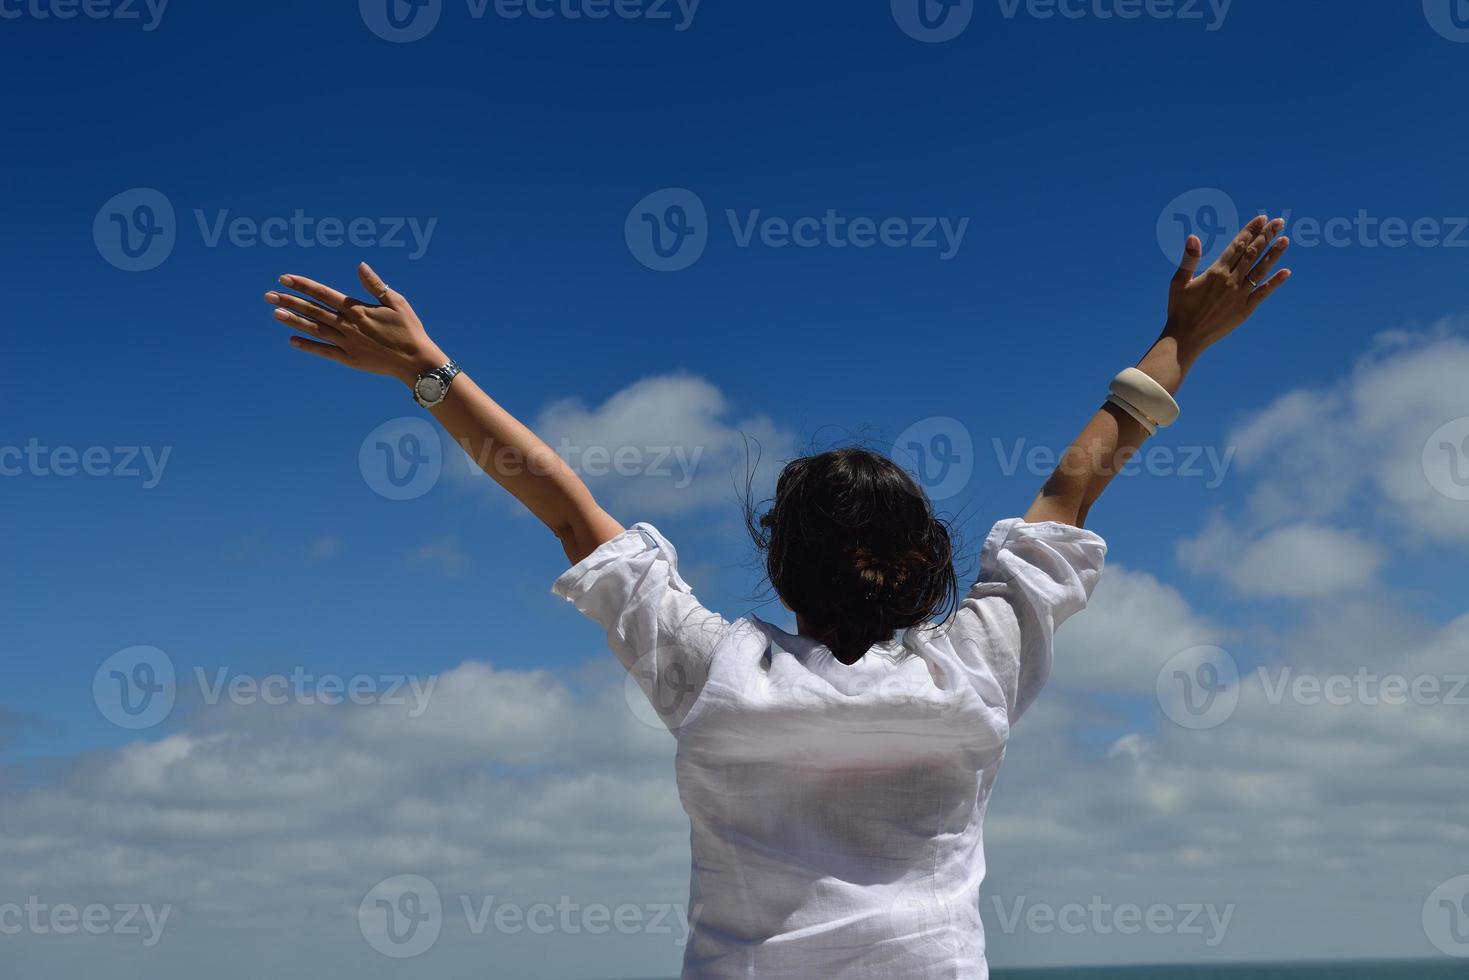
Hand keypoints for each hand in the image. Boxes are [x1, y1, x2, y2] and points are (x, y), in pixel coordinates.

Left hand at [264, 263, 447, 385]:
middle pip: (313, 310)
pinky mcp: (349, 358)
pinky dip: (308, 346)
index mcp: (357, 309)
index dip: (302, 285)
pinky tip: (292, 340)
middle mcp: (348, 325)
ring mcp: (347, 343)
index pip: (323, 293)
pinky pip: (324, 351)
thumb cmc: (409, 329)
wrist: (416, 361)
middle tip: (269, 295)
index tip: (284, 278)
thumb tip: (360, 265)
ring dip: (294, 320)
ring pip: (315, 329)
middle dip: (290, 301)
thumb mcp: (396, 302)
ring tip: (274, 313)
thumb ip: (375, 285)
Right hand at [1164, 214, 1291, 361]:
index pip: (1237, 246)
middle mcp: (1230, 281)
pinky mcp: (1245, 310)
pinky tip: (1286, 272)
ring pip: (1260, 270)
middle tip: (1278, 222)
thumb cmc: (1179, 309)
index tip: (1261, 219)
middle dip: (1265, 236)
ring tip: (1285, 240)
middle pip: (1252, 254)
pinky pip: (1263, 293)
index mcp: (1215, 272)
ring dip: (1273, 254)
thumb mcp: (1178, 282)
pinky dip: (1275, 282)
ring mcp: (1240, 295)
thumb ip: (1188, 259)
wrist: (1186, 337)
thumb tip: (1193, 237)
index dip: (1250, 231)